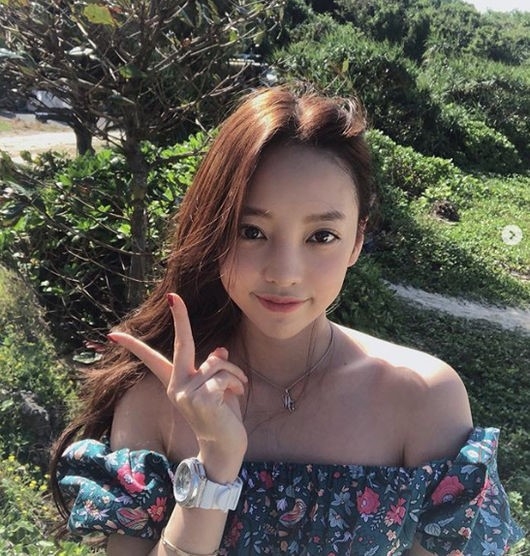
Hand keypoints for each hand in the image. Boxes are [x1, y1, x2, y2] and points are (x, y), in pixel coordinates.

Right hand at [108, 293, 247, 477]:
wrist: (225, 449)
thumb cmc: (223, 418)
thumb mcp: (219, 389)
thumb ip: (215, 369)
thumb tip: (219, 350)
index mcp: (176, 383)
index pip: (152, 360)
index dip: (134, 346)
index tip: (114, 334)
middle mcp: (176, 386)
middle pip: (181, 344)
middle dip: (180, 318)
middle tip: (174, 297)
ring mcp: (186, 392)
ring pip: (216, 362)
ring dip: (234, 372)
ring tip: (237, 388)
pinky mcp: (200, 397)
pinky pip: (223, 375)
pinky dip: (236, 382)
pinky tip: (237, 395)